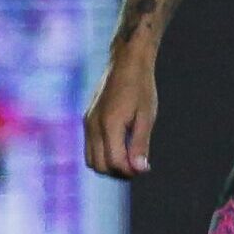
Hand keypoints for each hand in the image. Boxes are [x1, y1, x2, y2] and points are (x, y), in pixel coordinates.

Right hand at [84, 52, 157, 178]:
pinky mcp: (87, 119)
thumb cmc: (140, 87)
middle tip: (137, 164)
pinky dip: (103, 153)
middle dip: (118, 171)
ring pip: (91, 159)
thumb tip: (140, 170)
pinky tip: (120, 145)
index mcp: (109, 124)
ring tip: (128, 156)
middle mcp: (93, 125)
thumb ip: (140, 145)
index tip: (144, 168)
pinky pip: (90, 147)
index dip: (130, 171)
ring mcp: (88, 122)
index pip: (114, 162)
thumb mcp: (146, 117)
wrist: (126, 62)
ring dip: (108, 164)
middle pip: (99, 166)